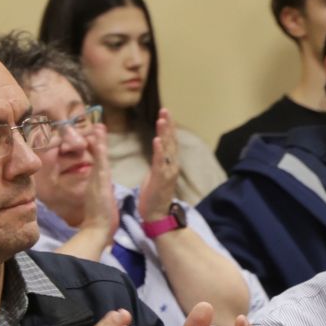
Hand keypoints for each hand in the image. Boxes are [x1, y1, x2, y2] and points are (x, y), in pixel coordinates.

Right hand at [80, 126, 117, 233]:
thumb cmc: (101, 216)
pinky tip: (99, 143)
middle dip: (98, 140)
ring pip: (98, 158)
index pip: (101, 160)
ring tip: (98, 128)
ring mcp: (96, 180)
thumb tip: (106, 185)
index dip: (100, 147)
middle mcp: (96, 178)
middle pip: (98, 156)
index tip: (100, 134)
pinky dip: (99, 154)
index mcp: (100, 181)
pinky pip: (99, 166)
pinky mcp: (98, 185)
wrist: (98, 228)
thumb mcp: (103, 198)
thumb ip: (103, 190)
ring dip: (98, 142)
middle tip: (99, 125)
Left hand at [139, 108, 180, 222]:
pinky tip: (157, 139)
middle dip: (168, 125)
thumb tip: (158, 150)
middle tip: (165, 110)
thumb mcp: (156, 175)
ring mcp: (168, 172)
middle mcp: (172, 166)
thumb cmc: (153, 196)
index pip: (169, 142)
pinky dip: (159, 150)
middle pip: (171, 142)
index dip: (168, 127)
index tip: (164, 114)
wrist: (156, 215)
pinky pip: (160, 162)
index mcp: (169, 164)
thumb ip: (158, 161)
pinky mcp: (161, 179)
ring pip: (167, 149)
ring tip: (162, 119)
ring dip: (165, 133)